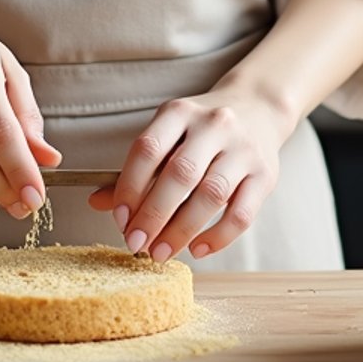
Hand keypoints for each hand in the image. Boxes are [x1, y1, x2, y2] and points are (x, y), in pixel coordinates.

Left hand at [86, 83, 289, 261]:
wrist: (257, 108)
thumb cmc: (200, 130)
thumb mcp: (168, 135)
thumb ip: (138, 169)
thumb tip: (97, 202)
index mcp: (179, 112)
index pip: (149, 148)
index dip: (130, 186)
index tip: (120, 218)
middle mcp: (213, 125)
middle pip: (180, 174)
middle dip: (154, 215)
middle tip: (136, 244)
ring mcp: (242, 149)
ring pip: (211, 195)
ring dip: (182, 230)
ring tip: (161, 253)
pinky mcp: (265, 174)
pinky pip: (242, 213)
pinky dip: (218, 237)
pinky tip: (197, 249)